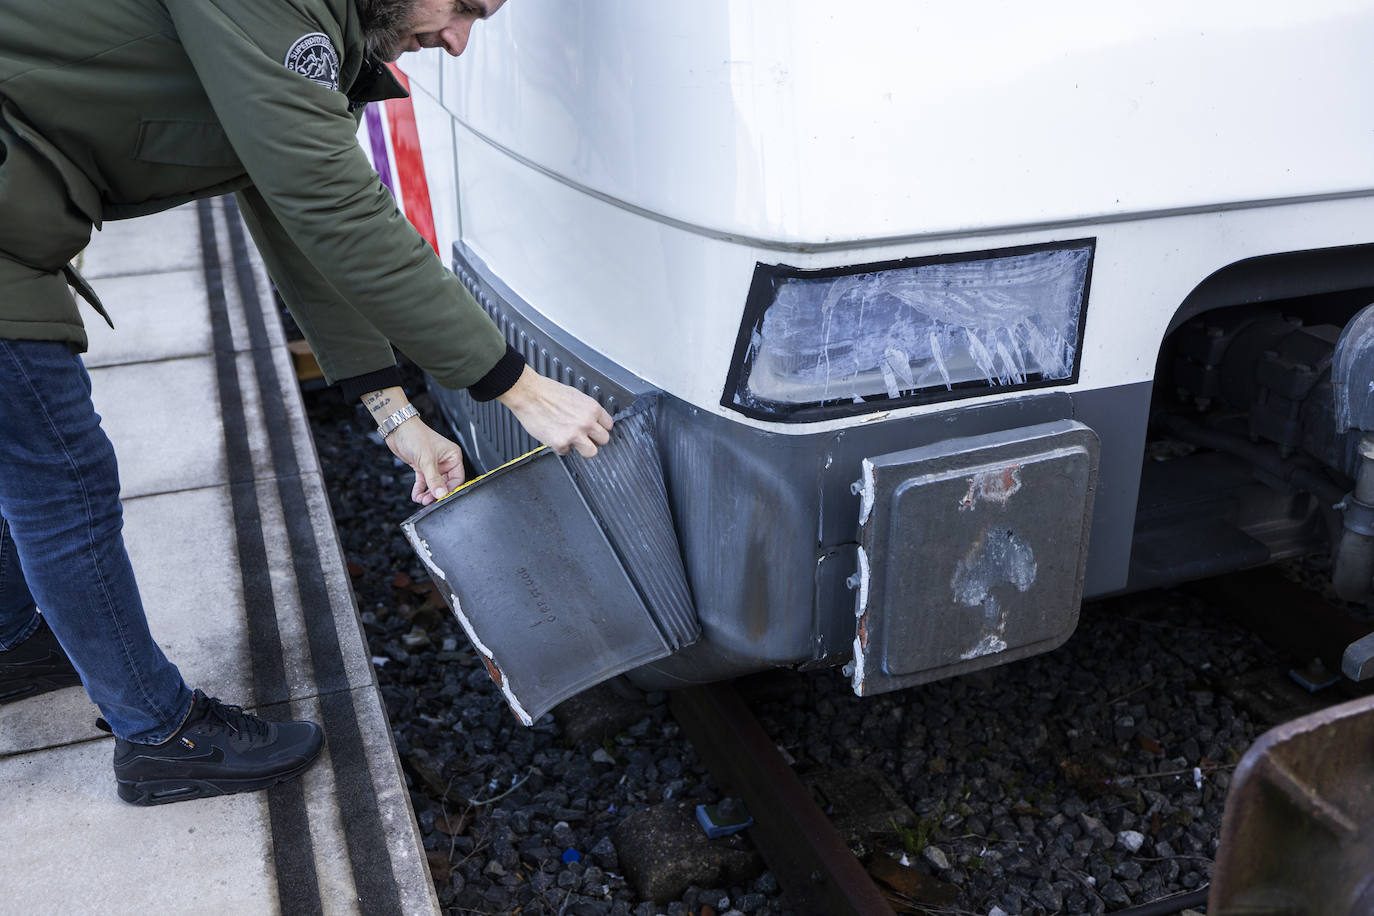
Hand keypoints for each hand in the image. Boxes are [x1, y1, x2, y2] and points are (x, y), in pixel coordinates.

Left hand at [383, 417, 466, 503]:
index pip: (457, 478)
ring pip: (433, 484)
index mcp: (453, 456)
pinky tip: (416, 495)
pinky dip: (420, 489)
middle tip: (429, 501)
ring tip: (422, 499)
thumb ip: (434, 479)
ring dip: (428, 493)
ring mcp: (433, 464)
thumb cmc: (416, 435)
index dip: (449, 489)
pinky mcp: (422, 467)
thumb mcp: (427, 459)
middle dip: (436, 493)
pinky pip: (424, 482)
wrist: (398, 430)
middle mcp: (445, 461)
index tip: (441, 497)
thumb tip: (441, 494)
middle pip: (445, 483)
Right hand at [497, 365, 612, 456]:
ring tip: (572, 441)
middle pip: (604, 440)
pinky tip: (554, 436)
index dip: (600, 428)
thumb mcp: (575, 396)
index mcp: (592, 408)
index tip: (594, 430)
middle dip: (594, 440)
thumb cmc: (547, 392)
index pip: (609, 425)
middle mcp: (587, 422)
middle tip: (584, 437)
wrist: (529, 394)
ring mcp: (575, 434)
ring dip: (582, 448)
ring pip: (591, 452)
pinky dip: (560, 446)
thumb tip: (591, 421)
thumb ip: (586, 411)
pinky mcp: (561, 443)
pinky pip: (566, 452)